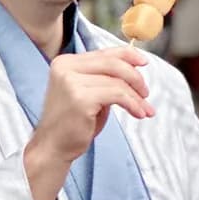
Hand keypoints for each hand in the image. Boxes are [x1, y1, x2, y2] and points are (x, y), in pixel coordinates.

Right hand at [31, 48, 152, 163]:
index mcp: (65, 63)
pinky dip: (132, 104)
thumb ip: (104, 78)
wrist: (53, 147)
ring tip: (144, 109)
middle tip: (146, 93)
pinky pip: (117, 95)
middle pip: (112, 63)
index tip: (144, 62)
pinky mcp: (81, 98)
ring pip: (117, 81)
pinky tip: (138, 113)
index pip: (103, 52)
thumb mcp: (89, 93)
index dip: (128, 55)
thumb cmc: (73, 123)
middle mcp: (66, 68)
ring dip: (136, 96)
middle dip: (135, 77)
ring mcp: (71, 82)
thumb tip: (134, 66)